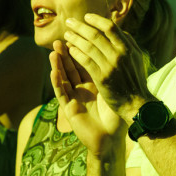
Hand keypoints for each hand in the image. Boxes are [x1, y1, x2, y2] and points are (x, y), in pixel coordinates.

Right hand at [51, 41, 124, 157]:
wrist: (112, 139)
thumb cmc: (117, 116)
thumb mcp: (115, 90)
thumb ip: (115, 73)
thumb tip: (123, 51)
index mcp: (93, 84)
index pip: (85, 63)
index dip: (80, 50)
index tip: (78, 36)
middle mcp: (82, 89)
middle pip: (71, 68)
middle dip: (66, 53)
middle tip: (61, 38)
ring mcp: (74, 99)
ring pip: (63, 78)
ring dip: (58, 64)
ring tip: (53, 51)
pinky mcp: (69, 109)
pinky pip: (61, 94)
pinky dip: (57, 82)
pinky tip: (53, 72)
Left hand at [62, 13, 150, 118]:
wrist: (136, 103)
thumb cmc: (135, 79)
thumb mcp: (136, 58)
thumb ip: (127, 42)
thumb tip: (117, 28)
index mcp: (128, 47)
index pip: (110, 27)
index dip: (96, 20)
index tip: (86, 17)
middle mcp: (120, 54)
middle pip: (96, 35)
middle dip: (80, 27)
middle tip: (69, 22)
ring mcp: (111, 66)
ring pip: (88, 47)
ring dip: (75, 39)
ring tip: (66, 35)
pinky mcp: (102, 78)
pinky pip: (86, 61)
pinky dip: (76, 53)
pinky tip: (69, 50)